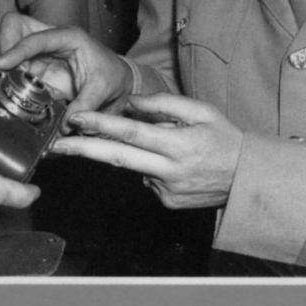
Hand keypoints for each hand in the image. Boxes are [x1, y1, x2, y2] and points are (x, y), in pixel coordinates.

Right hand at [0, 12, 132, 117]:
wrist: (117, 83)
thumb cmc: (112, 76)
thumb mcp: (104, 89)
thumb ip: (86, 105)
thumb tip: (65, 126)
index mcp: (69, 37)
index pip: (36, 38)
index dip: (16, 49)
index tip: (0, 64)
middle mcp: (50, 41)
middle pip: (14, 26)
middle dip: (3, 45)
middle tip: (0, 71)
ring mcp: (40, 55)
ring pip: (9, 47)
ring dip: (2, 66)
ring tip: (0, 86)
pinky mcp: (35, 70)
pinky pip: (14, 70)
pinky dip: (7, 80)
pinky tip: (7, 94)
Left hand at [52, 93, 243, 208]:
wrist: (248, 179)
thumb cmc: (225, 138)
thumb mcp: (201, 111)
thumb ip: (164, 104)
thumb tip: (131, 102)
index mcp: (179, 144)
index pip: (131, 133)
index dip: (101, 125)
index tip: (75, 119)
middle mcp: (170, 170)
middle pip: (118, 158)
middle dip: (83, 150)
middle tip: (57, 145)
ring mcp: (167, 190)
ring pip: (132, 167)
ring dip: (126, 153)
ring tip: (157, 142)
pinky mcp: (167, 202)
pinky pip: (147, 179)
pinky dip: (150, 167)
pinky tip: (171, 164)